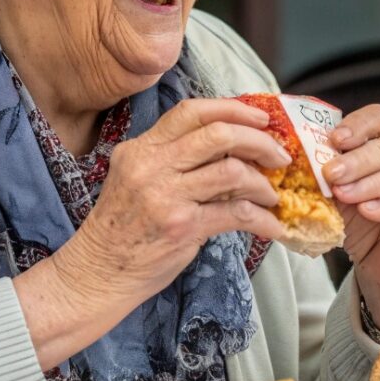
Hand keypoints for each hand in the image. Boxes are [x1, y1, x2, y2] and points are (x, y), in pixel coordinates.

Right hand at [16, 98, 290, 368]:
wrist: (100, 271)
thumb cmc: (122, 228)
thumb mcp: (137, 180)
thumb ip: (172, 160)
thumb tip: (229, 150)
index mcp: (141, 149)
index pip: (190, 112)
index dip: (232, 109)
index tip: (260, 117)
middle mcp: (151, 166)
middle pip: (218, 134)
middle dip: (258, 141)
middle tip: (279, 155)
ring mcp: (166, 195)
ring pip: (232, 171)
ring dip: (262, 183)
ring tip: (272, 195)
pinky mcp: (182, 226)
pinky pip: (236, 214)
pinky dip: (262, 219)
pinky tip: (272, 226)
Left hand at [322, 105, 379, 333]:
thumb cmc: (363, 227)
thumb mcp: (341, 196)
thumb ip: (330, 177)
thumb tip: (301, 160)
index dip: (358, 125)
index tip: (334, 139)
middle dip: (356, 161)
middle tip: (330, 173)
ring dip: (368, 185)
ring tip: (342, 194)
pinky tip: (367, 211)